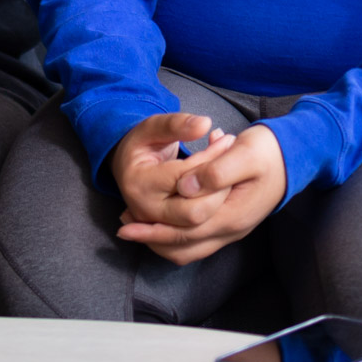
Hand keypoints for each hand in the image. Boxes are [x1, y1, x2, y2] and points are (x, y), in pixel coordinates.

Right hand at [108, 111, 240, 229]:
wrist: (128, 169)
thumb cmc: (142, 145)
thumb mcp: (153, 127)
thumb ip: (176, 124)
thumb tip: (204, 124)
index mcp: (140, 183)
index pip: (186, 177)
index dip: (211, 159)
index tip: (227, 141)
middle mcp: (145, 210)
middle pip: (195, 212)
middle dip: (219, 188)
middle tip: (232, 164)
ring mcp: (156, 226)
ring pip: (199, 226)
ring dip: (219, 202)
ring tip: (229, 178)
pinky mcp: (165, 237)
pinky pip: (195, 235)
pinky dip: (212, 217)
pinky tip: (221, 193)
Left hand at [116, 124, 288, 265]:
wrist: (295, 155)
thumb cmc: (268, 150)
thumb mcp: (244, 152)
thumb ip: (216, 171)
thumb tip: (187, 186)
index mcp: (232, 214)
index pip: (185, 232)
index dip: (153, 230)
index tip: (127, 222)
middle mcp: (231, 229)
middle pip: (184, 247)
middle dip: (151, 239)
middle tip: (124, 227)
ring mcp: (232, 229)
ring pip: (190, 249)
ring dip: (162, 240)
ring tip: (137, 226)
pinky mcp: (231, 223)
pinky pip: (198, 242)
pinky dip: (176, 236)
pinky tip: (162, 222)